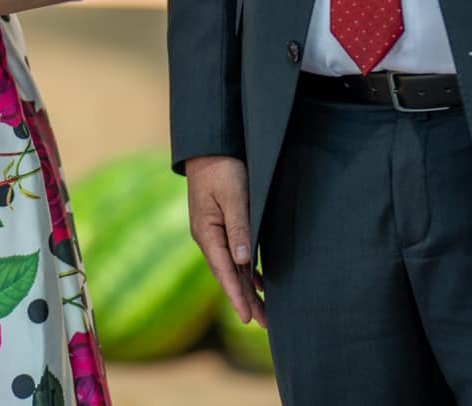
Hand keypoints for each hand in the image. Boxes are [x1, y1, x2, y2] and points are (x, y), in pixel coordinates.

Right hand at [185, 155, 266, 328]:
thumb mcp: (233, 196)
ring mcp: (213, 232)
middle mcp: (208, 237)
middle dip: (245, 300)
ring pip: (233, 267)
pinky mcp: (221, 225)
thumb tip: (242, 261)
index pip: (224, 271)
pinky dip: (247, 271)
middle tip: (264, 324)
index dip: (236, 295)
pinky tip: (259, 281)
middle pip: (228, 275)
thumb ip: (238, 227)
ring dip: (247, 288)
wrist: (209, 147)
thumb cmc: (222, 168)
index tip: (247, 318)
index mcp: (207, 233)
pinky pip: (234, 255)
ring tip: (264, 311)